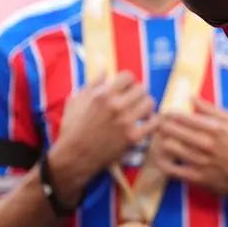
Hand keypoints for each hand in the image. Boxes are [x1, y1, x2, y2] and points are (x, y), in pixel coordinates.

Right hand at [48, 72, 156, 196]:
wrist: (73, 157)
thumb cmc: (72, 129)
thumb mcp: (76, 102)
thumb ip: (92, 84)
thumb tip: (105, 69)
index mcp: (102, 95)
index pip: (128, 76)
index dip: (128, 82)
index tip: (126, 89)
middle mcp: (116, 106)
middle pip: (142, 88)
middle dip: (138, 93)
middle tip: (134, 101)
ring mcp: (126, 121)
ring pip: (150, 103)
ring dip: (146, 106)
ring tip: (140, 111)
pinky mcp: (133, 136)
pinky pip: (154, 122)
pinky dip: (152, 122)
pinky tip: (145, 124)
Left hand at [150, 98, 227, 199]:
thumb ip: (211, 109)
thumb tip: (192, 98)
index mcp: (215, 128)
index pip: (183, 117)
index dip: (169, 114)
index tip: (165, 114)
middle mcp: (206, 144)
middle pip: (171, 130)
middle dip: (161, 125)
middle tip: (158, 125)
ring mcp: (199, 162)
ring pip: (168, 147)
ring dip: (159, 141)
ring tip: (159, 139)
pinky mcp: (194, 177)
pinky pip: (169, 169)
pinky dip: (161, 161)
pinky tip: (161, 156)